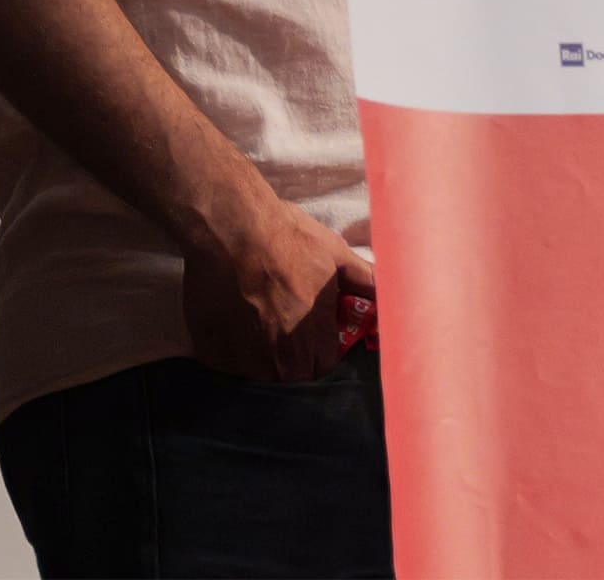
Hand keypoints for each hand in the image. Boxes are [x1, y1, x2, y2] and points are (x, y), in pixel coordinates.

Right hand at [182, 197, 372, 381]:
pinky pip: (227, 364)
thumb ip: (365, 282)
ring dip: (262, 357)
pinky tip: (234, 321)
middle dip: (295, 358)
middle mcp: (278, 356)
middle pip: (293, 375)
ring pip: (259, 373)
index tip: (316, 334)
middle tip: (286, 326)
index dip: (322, 350)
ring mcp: (242, 358)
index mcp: (312, 335)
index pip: (324, 366)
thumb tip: (391, 298)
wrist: (232, 228)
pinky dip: (232, 350)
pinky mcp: (212, 354)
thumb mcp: (336, 255)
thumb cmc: (288, 238)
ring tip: (258, 322)